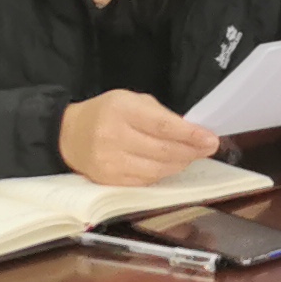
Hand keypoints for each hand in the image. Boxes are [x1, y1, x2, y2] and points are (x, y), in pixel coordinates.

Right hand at [58, 90, 220, 187]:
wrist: (70, 135)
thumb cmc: (108, 113)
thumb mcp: (132, 101)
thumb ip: (160, 115)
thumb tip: (192, 133)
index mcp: (121, 110)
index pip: (163, 126)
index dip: (190, 135)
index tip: (210, 138)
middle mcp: (113, 137)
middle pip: (162, 151)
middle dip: (191, 151)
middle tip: (208, 148)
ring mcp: (110, 162)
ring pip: (157, 169)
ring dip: (180, 163)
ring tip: (191, 155)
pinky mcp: (109, 180)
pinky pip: (145, 180)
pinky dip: (163, 173)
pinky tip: (171, 165)